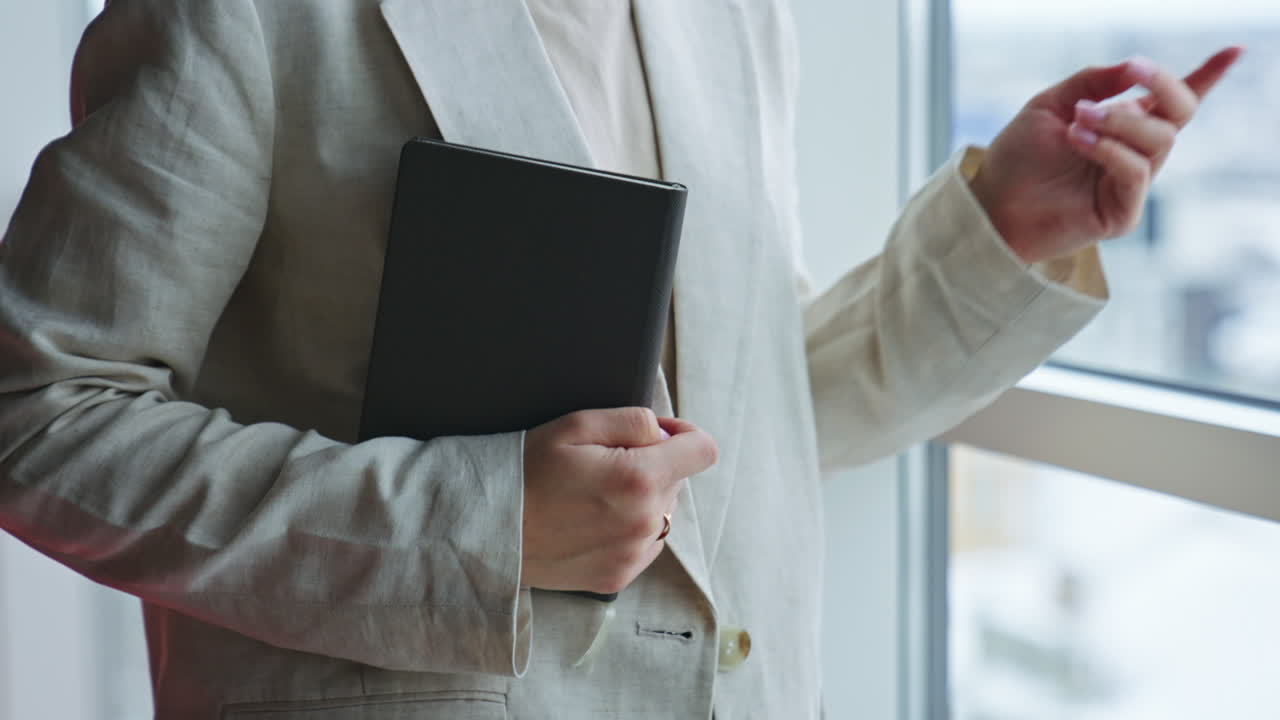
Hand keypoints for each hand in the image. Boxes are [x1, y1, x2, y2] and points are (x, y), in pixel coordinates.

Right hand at [521, 407, 717, 593]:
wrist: (485, 528)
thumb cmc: (526, 469)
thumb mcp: (576, 425)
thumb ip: (633, 420)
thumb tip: (665, 432)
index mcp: (639, 478)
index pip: (703, 451)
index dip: (685, 434)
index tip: (659, 434)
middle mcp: (644, 522)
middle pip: (679, 480)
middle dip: (654, 465)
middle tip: (605, 462)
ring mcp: (633, 555)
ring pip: (663, 513)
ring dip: (642, 499)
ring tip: (594, 494)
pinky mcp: (618, 576)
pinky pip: (645, 544)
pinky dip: (629, 528)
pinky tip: (592, 519)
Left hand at [969, 47, 1242, 263]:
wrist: (990, 204)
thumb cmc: (1018, 158)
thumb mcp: (1052, 104)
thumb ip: (1094, 82)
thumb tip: (1135, 67)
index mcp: (1123, 123)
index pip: (1172, 99)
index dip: (1206, 76)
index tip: (1234, 51)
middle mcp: (1135, 151)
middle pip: (1180, 113)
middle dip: (1161, 86)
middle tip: (1132, 71)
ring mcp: (1131, 183)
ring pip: (1159, 140)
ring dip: (1120, 120)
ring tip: (1078, 121)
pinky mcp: (1122, 212)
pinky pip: (1136, 172)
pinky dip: (1110, 149)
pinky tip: (1078, 140)